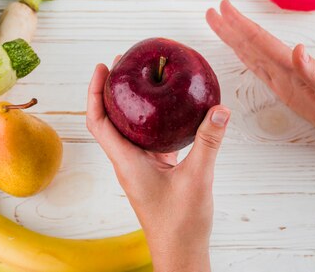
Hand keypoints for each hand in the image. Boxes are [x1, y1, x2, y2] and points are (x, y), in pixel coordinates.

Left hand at [86, 62, 230, 271]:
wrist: (180, 251)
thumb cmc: (180, 224)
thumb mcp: (197, 178)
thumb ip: (208, 143)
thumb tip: (219, 109)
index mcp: (127, 161)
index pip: (99, 121)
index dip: (95, 92)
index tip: (103, 67)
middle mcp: (129, 161)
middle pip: (111, 118)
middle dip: (114, 89)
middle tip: (124, 62)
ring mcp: (141, 165)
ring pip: (131, 127)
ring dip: (133, 103)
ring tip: (146, 78)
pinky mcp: (155, 170)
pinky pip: (151, 138)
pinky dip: (156, 120)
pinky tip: (172, 110)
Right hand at [206, 0, 314, 148]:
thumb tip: (297, 48)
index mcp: (293, 65)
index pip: (261, 41)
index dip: (240, 25)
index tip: (223, 8)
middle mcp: (286, 66)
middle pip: (252, 42)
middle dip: (231, 27)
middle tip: (212, 11)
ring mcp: (285, 76)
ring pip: (253, 53)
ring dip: (235, 38)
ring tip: (218, 24)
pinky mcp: (285, 88)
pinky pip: (260, 68)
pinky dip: (246, 57)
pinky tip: (240, 51)